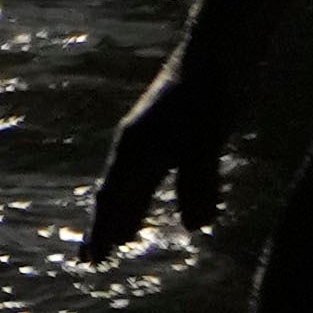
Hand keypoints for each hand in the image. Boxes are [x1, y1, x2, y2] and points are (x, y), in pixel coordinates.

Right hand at [85, 45, 239, 257]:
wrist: (220, 52)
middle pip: (116, 195)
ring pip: (136, 186)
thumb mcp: (205, 140)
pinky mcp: (177, 136)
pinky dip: (153, 197)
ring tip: (121, 241)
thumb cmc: (208, 93)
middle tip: (92, 259)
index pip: (112, 199)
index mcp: (134, 149)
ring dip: (128, 214)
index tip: (92, 260)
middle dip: (105, 227)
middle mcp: (137, 146)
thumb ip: (199, 182)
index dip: (102, 231)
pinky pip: (156, 176)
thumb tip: (195, 227)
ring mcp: (155, 140)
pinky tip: (170, 210)